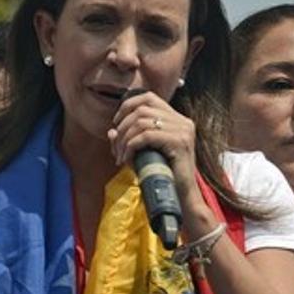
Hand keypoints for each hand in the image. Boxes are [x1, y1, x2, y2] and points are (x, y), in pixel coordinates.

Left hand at [108, 90, 201, 206]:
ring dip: (124, 139)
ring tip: (120, 155)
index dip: (128, 105)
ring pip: (141, 122)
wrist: (181, 196)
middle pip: (142, 109)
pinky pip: (146, 136)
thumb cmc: (164, 176)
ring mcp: (183, 130)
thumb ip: (128, 141)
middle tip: (116, 147)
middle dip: (122, 127)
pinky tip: (126, 158)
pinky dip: (130, 146)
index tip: (116, 122)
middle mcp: (182, 121)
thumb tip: (111, 131)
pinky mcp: (179, 142)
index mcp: (177, 119)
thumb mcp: (143, 155)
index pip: (149, 98)